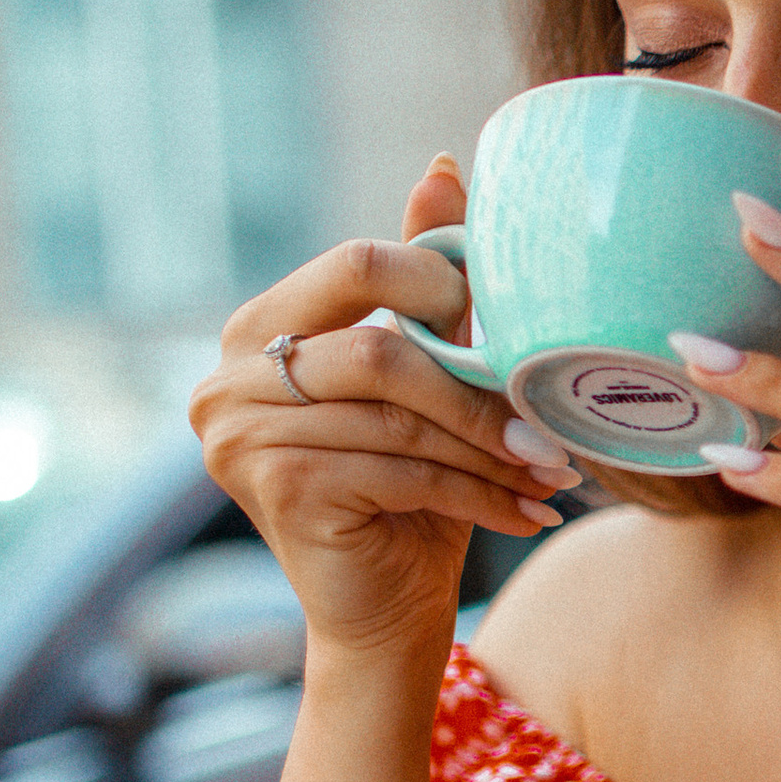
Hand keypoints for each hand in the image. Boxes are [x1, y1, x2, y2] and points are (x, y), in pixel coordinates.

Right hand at [191, 159, 582, 659]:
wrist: (383, 613)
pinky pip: (402, 472)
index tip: (513, 341)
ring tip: (552, 472)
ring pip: (399, 418)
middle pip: (381, 349)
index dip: (446, 291)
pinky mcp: (276, 490)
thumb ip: (425, 288)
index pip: (359, 265)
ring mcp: (238, 435)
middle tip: (549, 426)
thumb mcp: (429, 381)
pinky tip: (528, 512)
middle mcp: (228, 375)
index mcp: (260, 327)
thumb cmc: (413, 492)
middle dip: (478, 391)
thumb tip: (445, 168)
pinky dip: (479, 493)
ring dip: (491, 450)